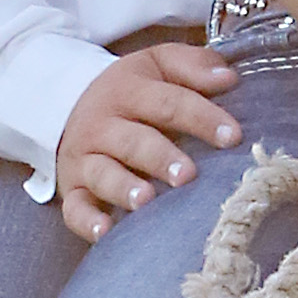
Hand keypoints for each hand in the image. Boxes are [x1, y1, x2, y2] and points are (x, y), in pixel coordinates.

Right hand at [54, 38, 240, 241]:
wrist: (66, 107)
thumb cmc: (130, 93)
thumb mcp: (157, 65)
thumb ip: (192, 66)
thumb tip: (229, 78)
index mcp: (127, 90)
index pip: (167, 102)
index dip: (200, 118)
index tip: (232, 137)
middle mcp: (102, 125)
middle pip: (133, 141)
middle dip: (161, 158)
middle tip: (188, 175)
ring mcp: (85, 160)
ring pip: (102, 174)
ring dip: (123, 188)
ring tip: (146, 200)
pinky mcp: (71, 190)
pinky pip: (74, 208)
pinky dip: (87, 221)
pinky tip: (104, 232)